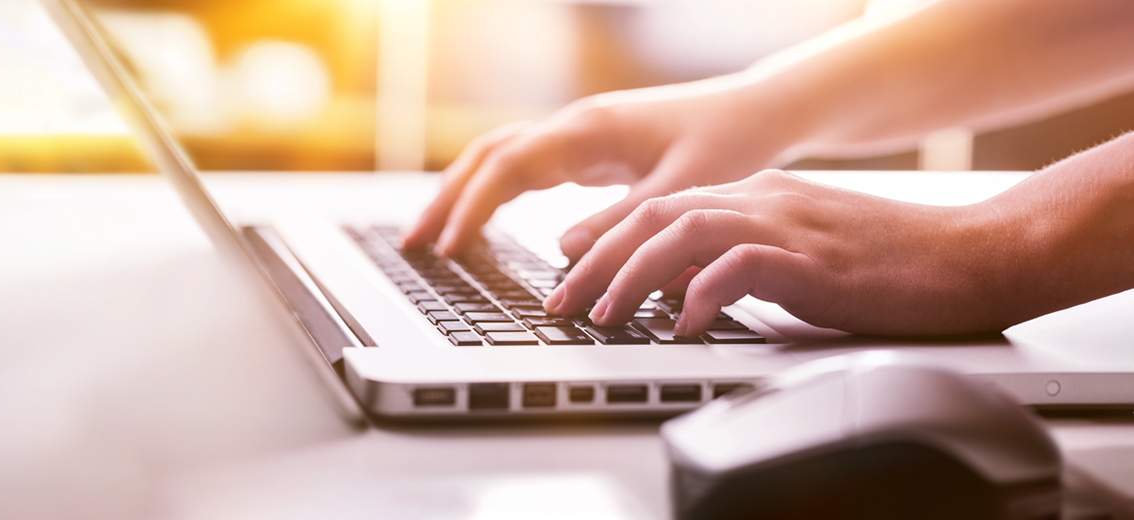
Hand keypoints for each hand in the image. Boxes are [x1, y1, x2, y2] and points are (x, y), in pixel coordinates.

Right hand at [403, 73, 804, 257]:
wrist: (758, 111)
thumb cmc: (729, 144)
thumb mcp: (682, 191)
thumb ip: (625, 221)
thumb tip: (565, 252)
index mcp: (588, 130)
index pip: (506, 167)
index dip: (471, 208)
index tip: (448, 250)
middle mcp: (573, 126)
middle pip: (486, 157)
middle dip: (446, 199)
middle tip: (414, 245)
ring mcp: (576, 134)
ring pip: (498, 158)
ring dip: (462, 194)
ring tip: (433, 238)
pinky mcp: (586, 149)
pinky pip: (523, 167)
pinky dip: (492, 192)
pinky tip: (481, 222)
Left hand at [542, 169, 1030, 336]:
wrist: (970, 256)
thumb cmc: (890, 265)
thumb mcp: (799, 257)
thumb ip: (743, 264)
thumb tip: (684, 293)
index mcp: (758, 196)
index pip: (662, 209)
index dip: (609, 241)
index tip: (572, 273)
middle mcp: (763, 200)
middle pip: (655, 217)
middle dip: (598, 260)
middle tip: (562, 301)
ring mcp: (787, 224)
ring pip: (681, 234)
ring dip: (632, 276)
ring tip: (602, 314)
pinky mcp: (813, 258)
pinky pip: (738, 266)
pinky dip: (701, 293)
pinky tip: (683, 322)